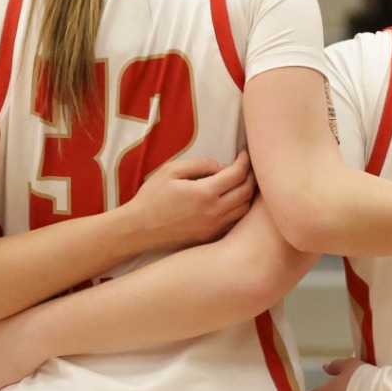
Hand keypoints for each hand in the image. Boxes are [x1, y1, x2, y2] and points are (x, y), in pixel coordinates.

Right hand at [126, 152, 254, 250]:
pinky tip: (233, 200)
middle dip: (252, 176)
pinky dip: (239, 209)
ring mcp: (214, 227)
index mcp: (205, 193)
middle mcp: (214, 212)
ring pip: (244, 210)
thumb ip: (200, 164)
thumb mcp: (171, 170)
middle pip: (247, 192)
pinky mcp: (211, 236)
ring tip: (243, 183)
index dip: (245, 162)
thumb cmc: (152, 197)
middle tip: (247, 167)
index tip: (244, 154)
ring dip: (248, 194)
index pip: (237, 175)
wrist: (139, 229)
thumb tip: (222, 166)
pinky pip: (234, 222)